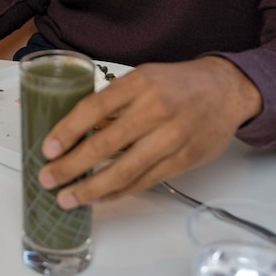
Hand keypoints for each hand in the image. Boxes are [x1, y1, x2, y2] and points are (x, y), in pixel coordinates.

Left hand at [37, 56, 262, 205]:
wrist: (227, 90)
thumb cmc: (177, 84)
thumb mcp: (144, 77)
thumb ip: (114, 100)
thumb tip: (78, 126)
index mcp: (139, 83)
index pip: (94, 108)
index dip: (68, 130)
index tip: (47, 148)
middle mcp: (155, 110)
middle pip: (105, 144)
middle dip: (71, 166)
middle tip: (48, 179)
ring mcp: (172, 137)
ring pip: (125, 170)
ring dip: (92, 189)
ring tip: (68, 198)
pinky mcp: (184, 160)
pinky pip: (145, 181)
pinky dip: (119, 191)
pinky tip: (100, 197)